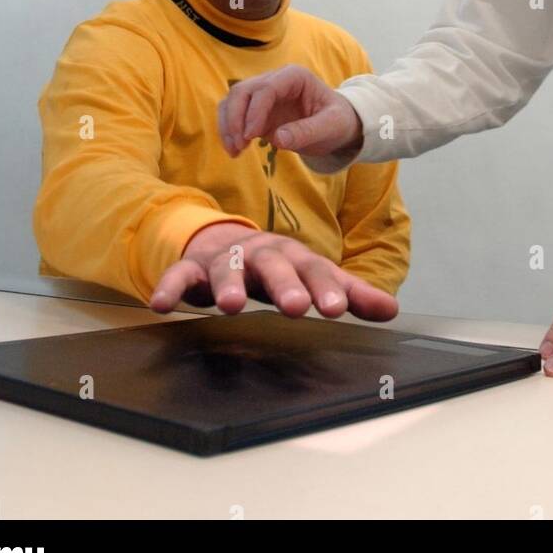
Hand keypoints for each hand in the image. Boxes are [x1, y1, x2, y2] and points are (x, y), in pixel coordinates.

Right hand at [149, 220, 397, 321]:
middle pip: (275, 265)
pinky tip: (161, 302)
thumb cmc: (277, 266)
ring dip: (229, 284)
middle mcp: (262, 253)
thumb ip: (349, 293)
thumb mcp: (313, 276)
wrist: (224, 241)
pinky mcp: (193, 267)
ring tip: (229, 306)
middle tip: (295, 307)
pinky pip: (179, 274)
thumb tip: (391, 310)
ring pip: (228, 267)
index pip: (314, 269)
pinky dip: (170, 286)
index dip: (325, 287)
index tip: (336, 308)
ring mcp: (226, 257)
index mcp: (294, 256)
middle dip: (285, 285)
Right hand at [217, 65, 362, 159]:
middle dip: (235, 118)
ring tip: (235, 151)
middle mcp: (275, 80)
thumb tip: (278, 139)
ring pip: (233, 100)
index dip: (254, 111)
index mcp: (294, 76)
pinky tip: (235, 150)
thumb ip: (307, 131)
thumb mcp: (331, 126)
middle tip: (239, 146)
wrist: (337, 126)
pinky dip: (229, 130)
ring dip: (228, 125)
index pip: (266, 88)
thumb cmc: (337, 121)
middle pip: (243, 90)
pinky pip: (233, 114)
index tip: (250, 136)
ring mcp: (263, 95)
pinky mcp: (256, 111)